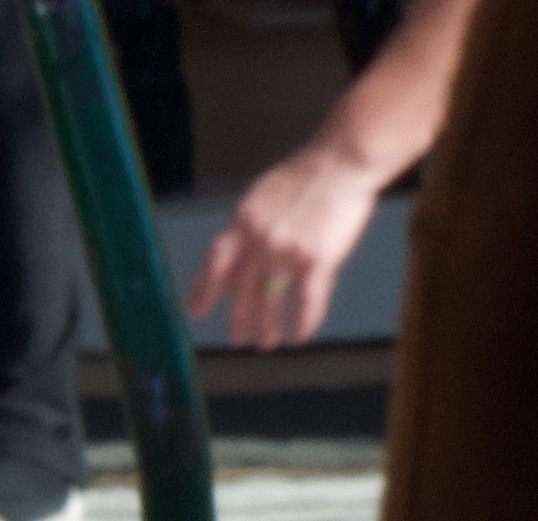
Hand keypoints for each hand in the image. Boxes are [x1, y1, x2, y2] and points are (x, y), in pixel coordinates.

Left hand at [187, 149, 381, 349]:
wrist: (341, 161)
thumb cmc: (311, 173)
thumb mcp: (267, 193)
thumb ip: (252, 221)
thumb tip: (241, 242)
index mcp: (245, 219)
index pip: (216, 261)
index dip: (203, 289)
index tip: (196, 310)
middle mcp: (261, 238)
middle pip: (242, 287)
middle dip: (239, 316)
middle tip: (237, 338)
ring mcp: (288, 250)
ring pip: (271, 298)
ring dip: (267, 325)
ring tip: (266, 343)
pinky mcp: (318, 259)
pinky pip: (307, 301)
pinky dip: (303, 323)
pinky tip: (299, 337)